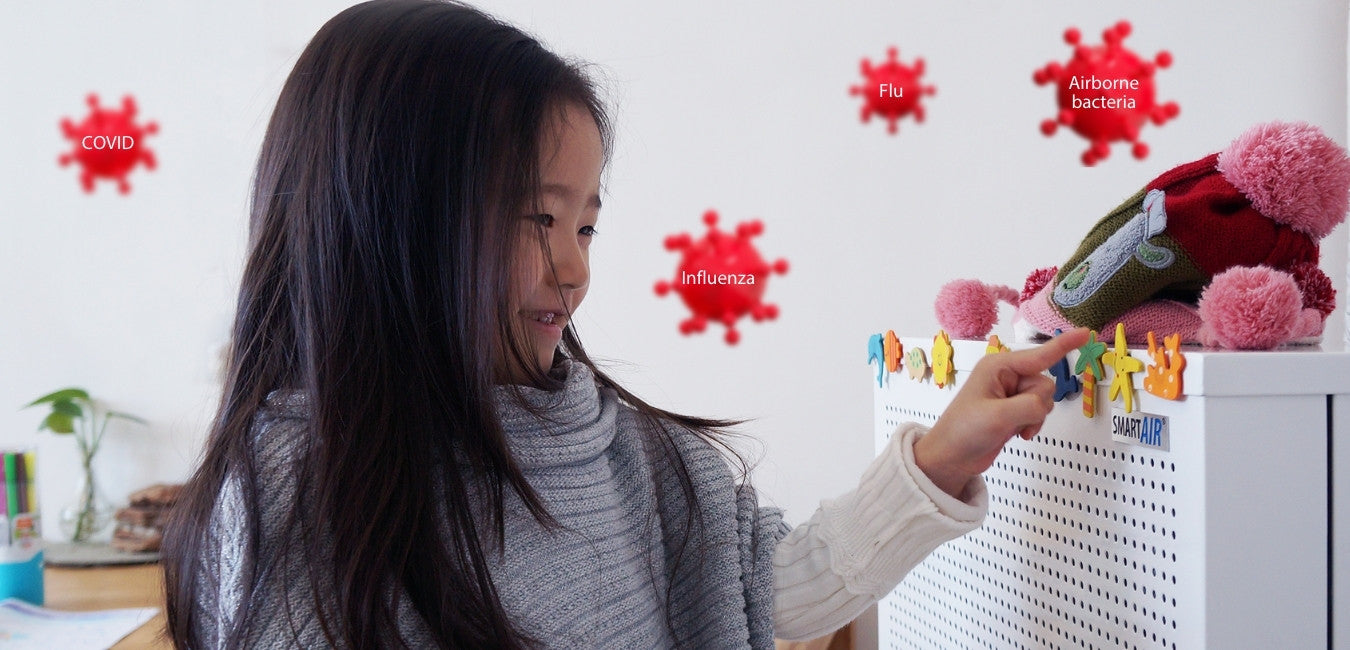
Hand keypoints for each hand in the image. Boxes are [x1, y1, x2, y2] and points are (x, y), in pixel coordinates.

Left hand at [913, 328, 1090, 498]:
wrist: (952, 458)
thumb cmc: (964, 431)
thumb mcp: (997, 417)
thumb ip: (1028, 407)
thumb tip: (1043, 405)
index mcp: (999, 366)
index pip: (1040, 355)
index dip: (1065, 344)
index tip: (1086, 332)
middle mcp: (1006, 375)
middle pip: (1045, 384)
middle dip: (1035, 405)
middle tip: (1011, 417)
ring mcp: (1011, 393)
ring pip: (1044, 400)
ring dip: (1034, 418)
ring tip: (1011, 427)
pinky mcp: (1014, 410)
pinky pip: (1039, 413)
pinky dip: (1033, 425)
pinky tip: (1016, 433)